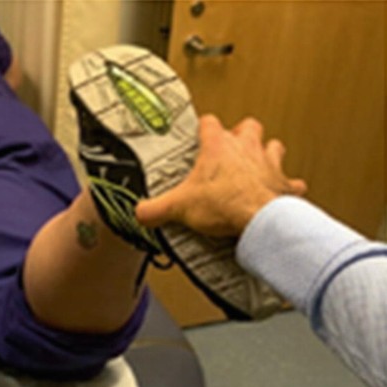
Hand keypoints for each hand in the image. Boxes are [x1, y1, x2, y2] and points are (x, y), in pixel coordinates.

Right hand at [135, 115, 307, 236]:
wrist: (258, 219)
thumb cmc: (226, 205)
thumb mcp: (179, 207)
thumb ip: (155, 209)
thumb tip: (140, 212)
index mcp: (218, 147)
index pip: (209, 123)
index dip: (203, 126)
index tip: (200, 131)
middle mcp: (246, 149)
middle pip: (247, 127)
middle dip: (241, 133)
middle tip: (233, 143)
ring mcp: (268, 164)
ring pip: (273, 146)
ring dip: (267, 151)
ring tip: (259, 159)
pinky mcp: (283, 184)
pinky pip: (291, 182)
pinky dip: (288, 186)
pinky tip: (285, 190)